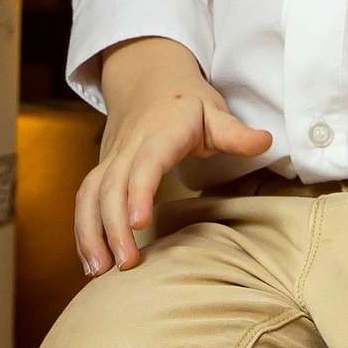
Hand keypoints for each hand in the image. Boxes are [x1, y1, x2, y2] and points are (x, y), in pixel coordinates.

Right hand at [74, 35, 272, 272]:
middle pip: (110, 185)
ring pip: (90, 194)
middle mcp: (128, 146)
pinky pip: (85, 200)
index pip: (145, 162)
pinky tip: (92, 261)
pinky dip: (83, 231)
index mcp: (160, 132)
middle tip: (126, 264)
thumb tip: (265, 142)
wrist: (146, 76)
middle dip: (112, 226)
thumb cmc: (185, 101)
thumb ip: (235, 132)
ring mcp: (110, 158)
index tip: (139, 223)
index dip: (138, 191)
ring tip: (100, 270)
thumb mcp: (214, 111)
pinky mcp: (101, 169)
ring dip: (90, 232)